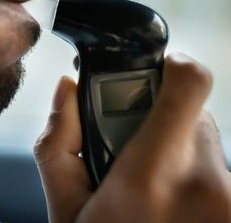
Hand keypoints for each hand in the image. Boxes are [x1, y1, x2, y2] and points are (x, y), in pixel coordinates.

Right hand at [34, 53, 230, 222]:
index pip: (189, 84)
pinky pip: (216, 168)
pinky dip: (192, 173)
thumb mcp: (65, 210)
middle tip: (134, 147)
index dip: (175, 66)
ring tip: (151, 183)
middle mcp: (207, 188)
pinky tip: (170, 202)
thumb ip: (59, 140)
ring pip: (205, 141)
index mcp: (151, 178)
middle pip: (192, 112)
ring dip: (176, 148)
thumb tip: (67, 88)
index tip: (158, 70)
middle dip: (160, 118)